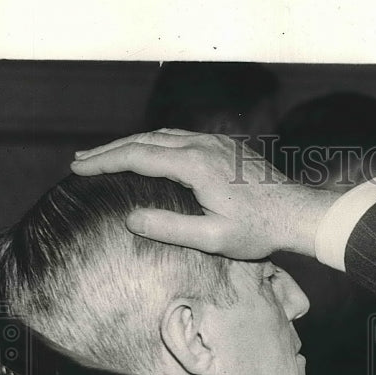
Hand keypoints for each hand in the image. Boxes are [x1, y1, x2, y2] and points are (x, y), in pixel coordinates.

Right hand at [70, 129, 336, 259]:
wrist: (297, 213)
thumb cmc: (259, 231)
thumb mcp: (213, 239)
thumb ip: (170, 228)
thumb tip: (130, 218)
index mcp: (194, 165)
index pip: (137, 157)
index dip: (104, 162)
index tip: (78, 169)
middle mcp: (202, 145)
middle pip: (144, 140)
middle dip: (109, 149)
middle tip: (80, 159)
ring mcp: (215, 141)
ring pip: (162, 135)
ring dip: (131, 144)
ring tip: (107, 155)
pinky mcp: (225, 146)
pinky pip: (181, 137)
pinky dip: (155, 143)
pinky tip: (149, 153)